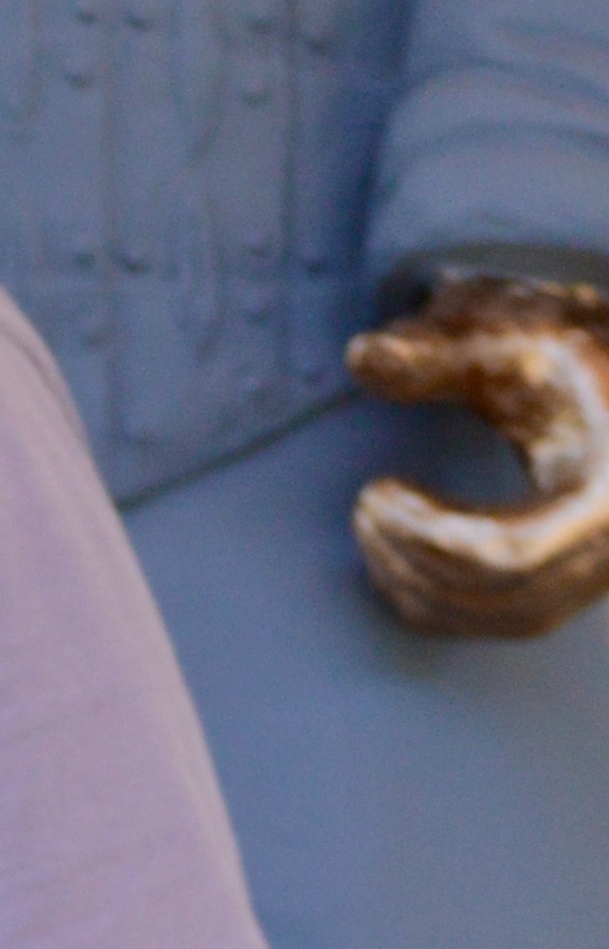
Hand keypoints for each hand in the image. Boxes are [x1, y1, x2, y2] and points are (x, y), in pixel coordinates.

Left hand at [348, 281, 608, 638]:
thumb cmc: (581, 351)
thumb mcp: (515, 332)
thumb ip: (439, 349)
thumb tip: (363, 356)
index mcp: (608, 492)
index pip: (511, 553)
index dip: (428, 538)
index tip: (375, 493)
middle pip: (507, 595)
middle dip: (418, 563)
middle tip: (364, 512)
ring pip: (513, 617)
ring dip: (428, 587)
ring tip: (374, 531)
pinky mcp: (588, 575)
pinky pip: (519, 616)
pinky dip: (452, 599)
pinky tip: (402, 560)